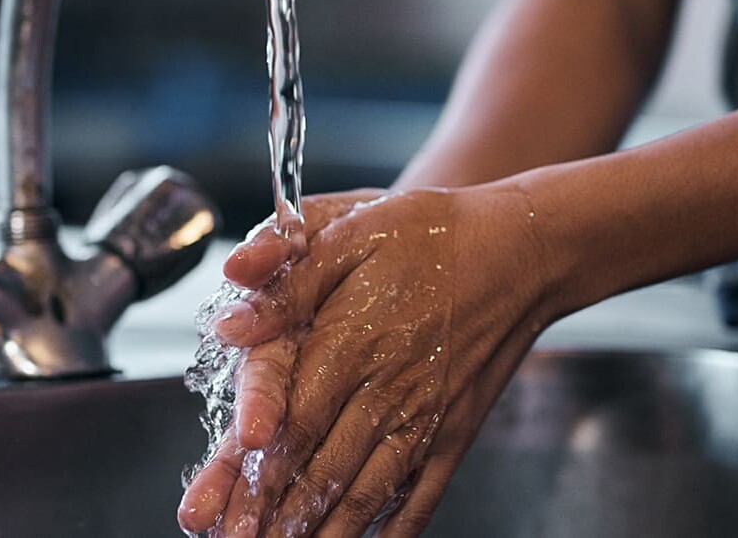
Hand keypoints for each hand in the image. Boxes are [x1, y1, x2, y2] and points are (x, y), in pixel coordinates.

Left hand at [179, 184, 558, 536]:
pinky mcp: (453, 433)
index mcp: (351, 341)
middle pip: (318, 469)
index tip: (217, 507)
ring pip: (364, 493)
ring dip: (322, 532)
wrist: (520, 250)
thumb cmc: (430, 234)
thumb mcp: (350, 230)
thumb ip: (285, 277)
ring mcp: (424, 418)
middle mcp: (387, 390)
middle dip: (270, 514)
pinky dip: (391, 529)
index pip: (291, 420)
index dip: (251, 469)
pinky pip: (419, 495)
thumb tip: (230, 317)